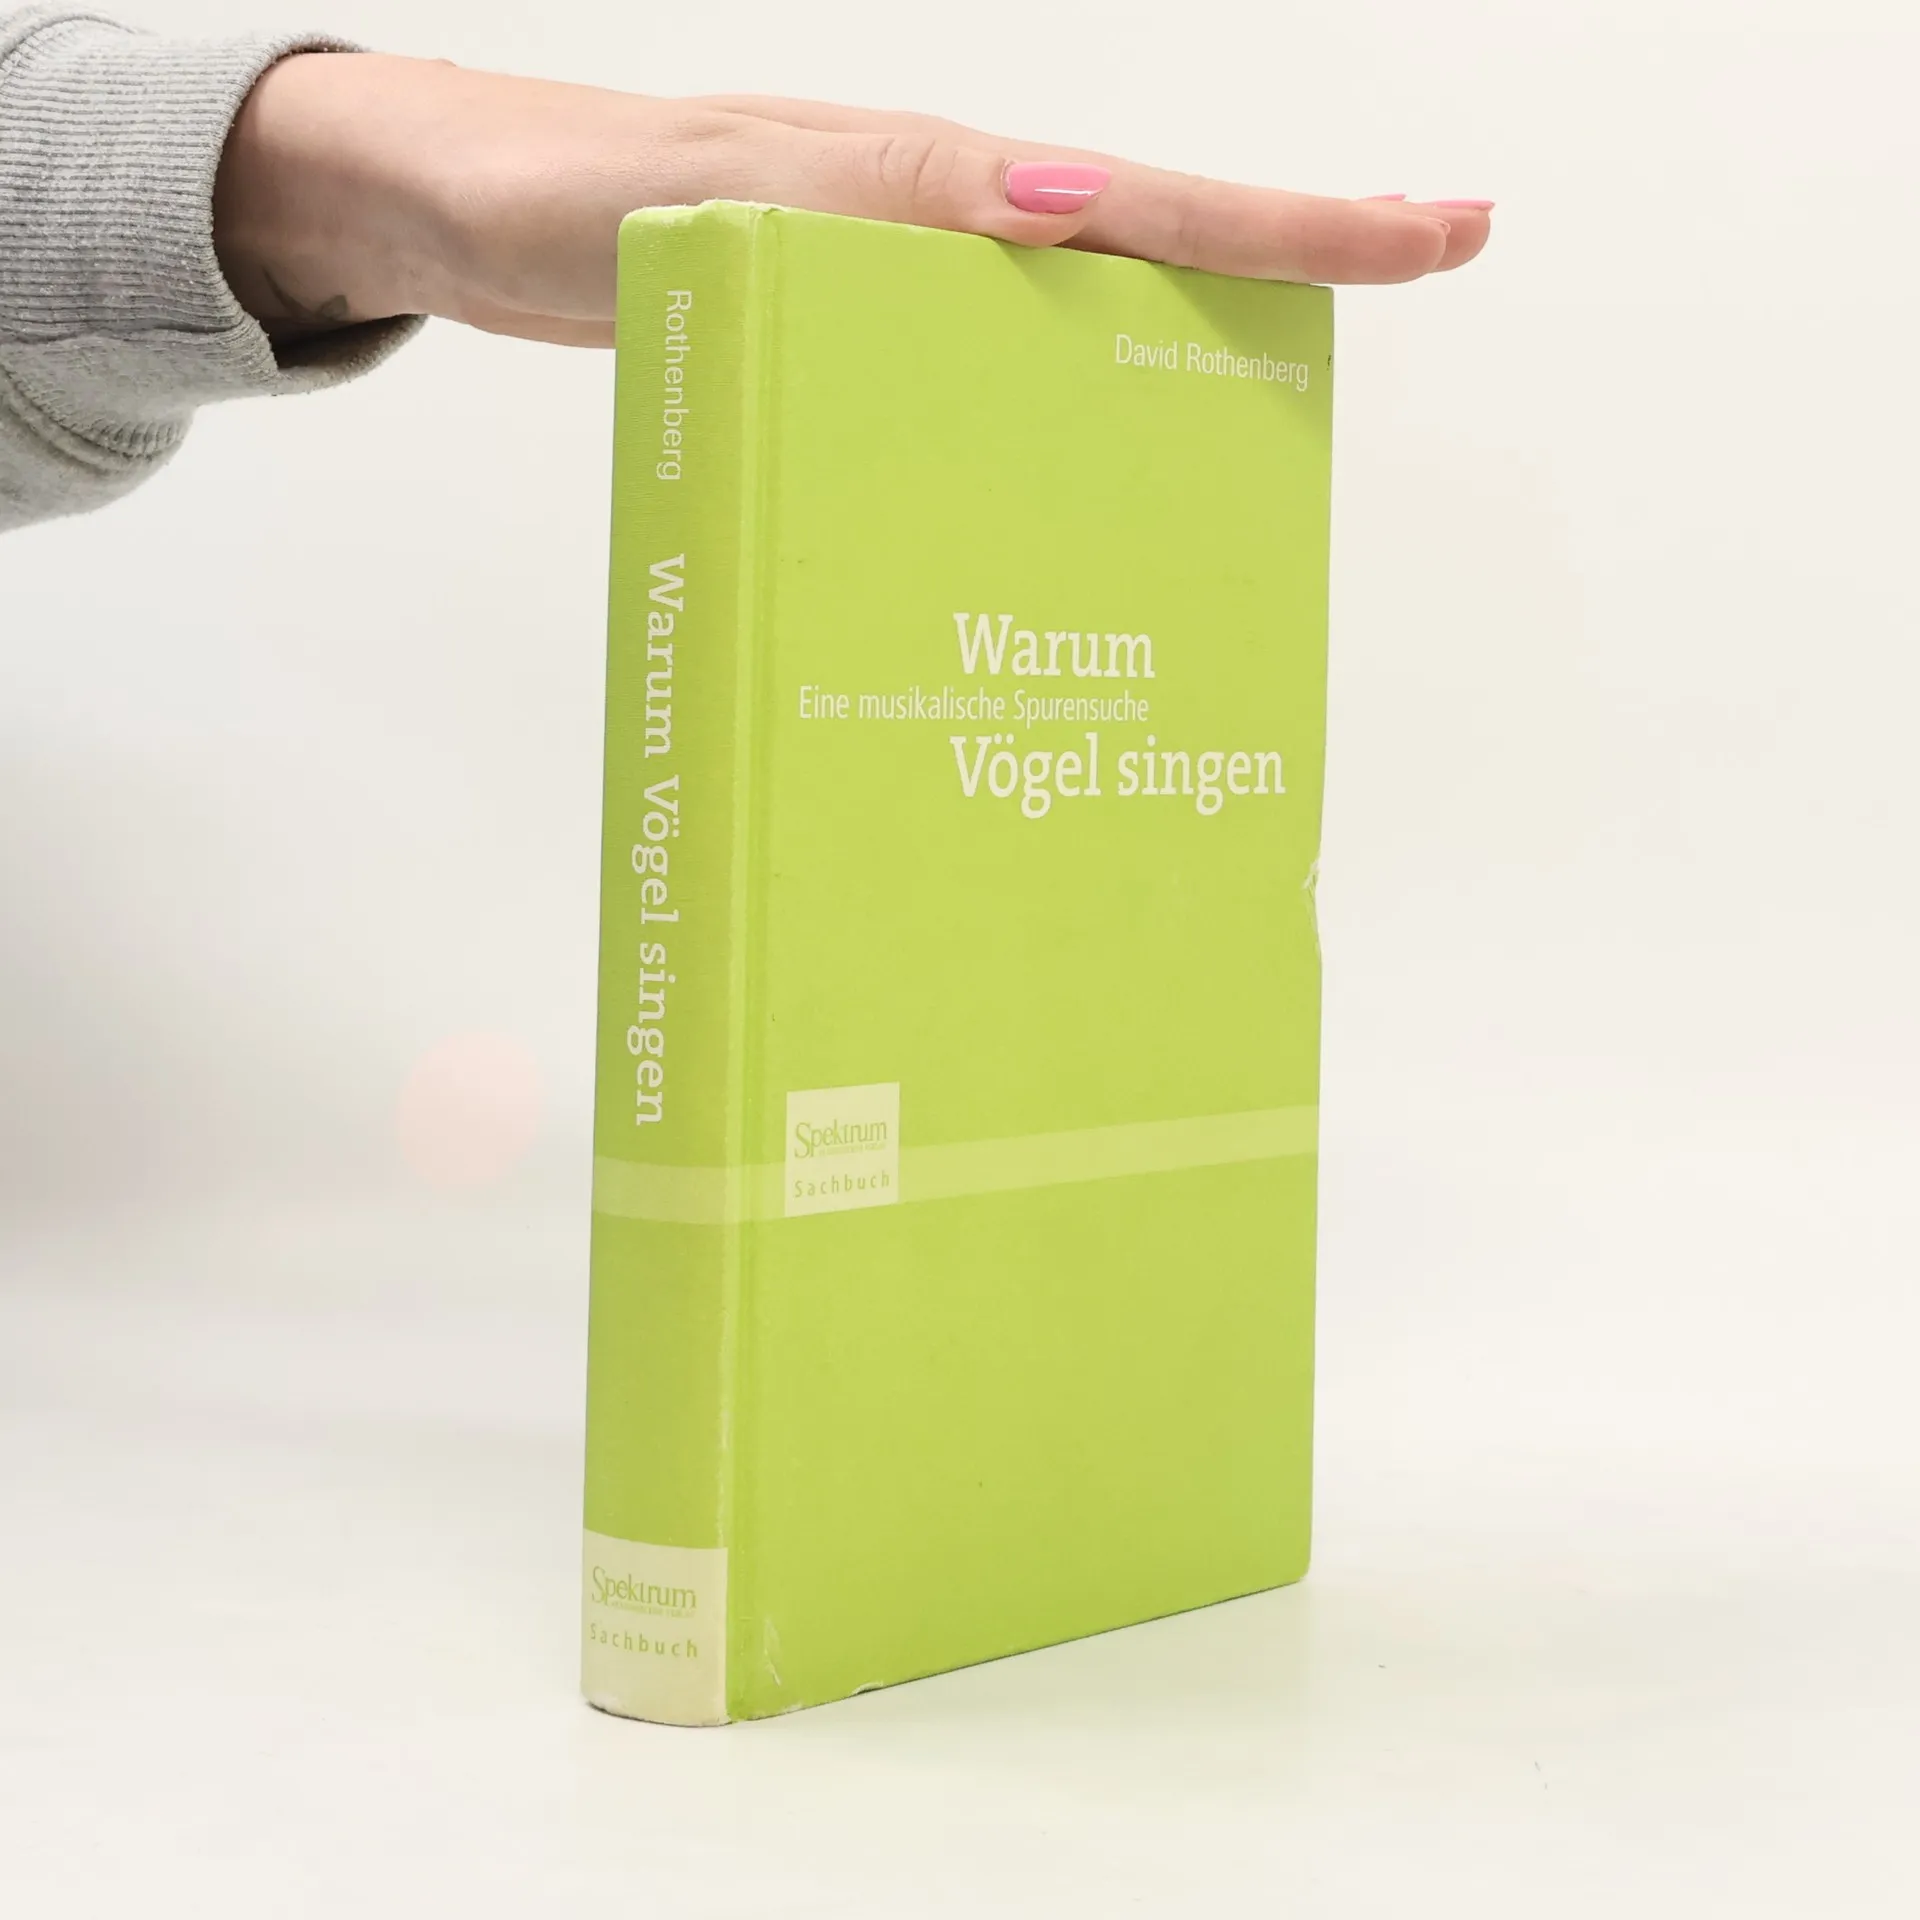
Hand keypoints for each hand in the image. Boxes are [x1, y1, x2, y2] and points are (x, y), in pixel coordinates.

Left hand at [213, 53, 1493, 347]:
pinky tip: (1056, 491)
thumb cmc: (572, 194)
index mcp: (936, 191)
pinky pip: (976, 384)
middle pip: (1146, 259)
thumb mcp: (729, 190)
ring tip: (1255, 451)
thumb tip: (1059, 201)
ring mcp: (894, 292)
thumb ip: (882, 195)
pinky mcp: (842, 348)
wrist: (465, 217)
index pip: (1154, 201)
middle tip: (1399, 307)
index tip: (1437, 232)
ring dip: (1169, 373)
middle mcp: (935, 237)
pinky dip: (1045, 423)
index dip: (1299, 225)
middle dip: (1279, 282)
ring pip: (1070, 332)